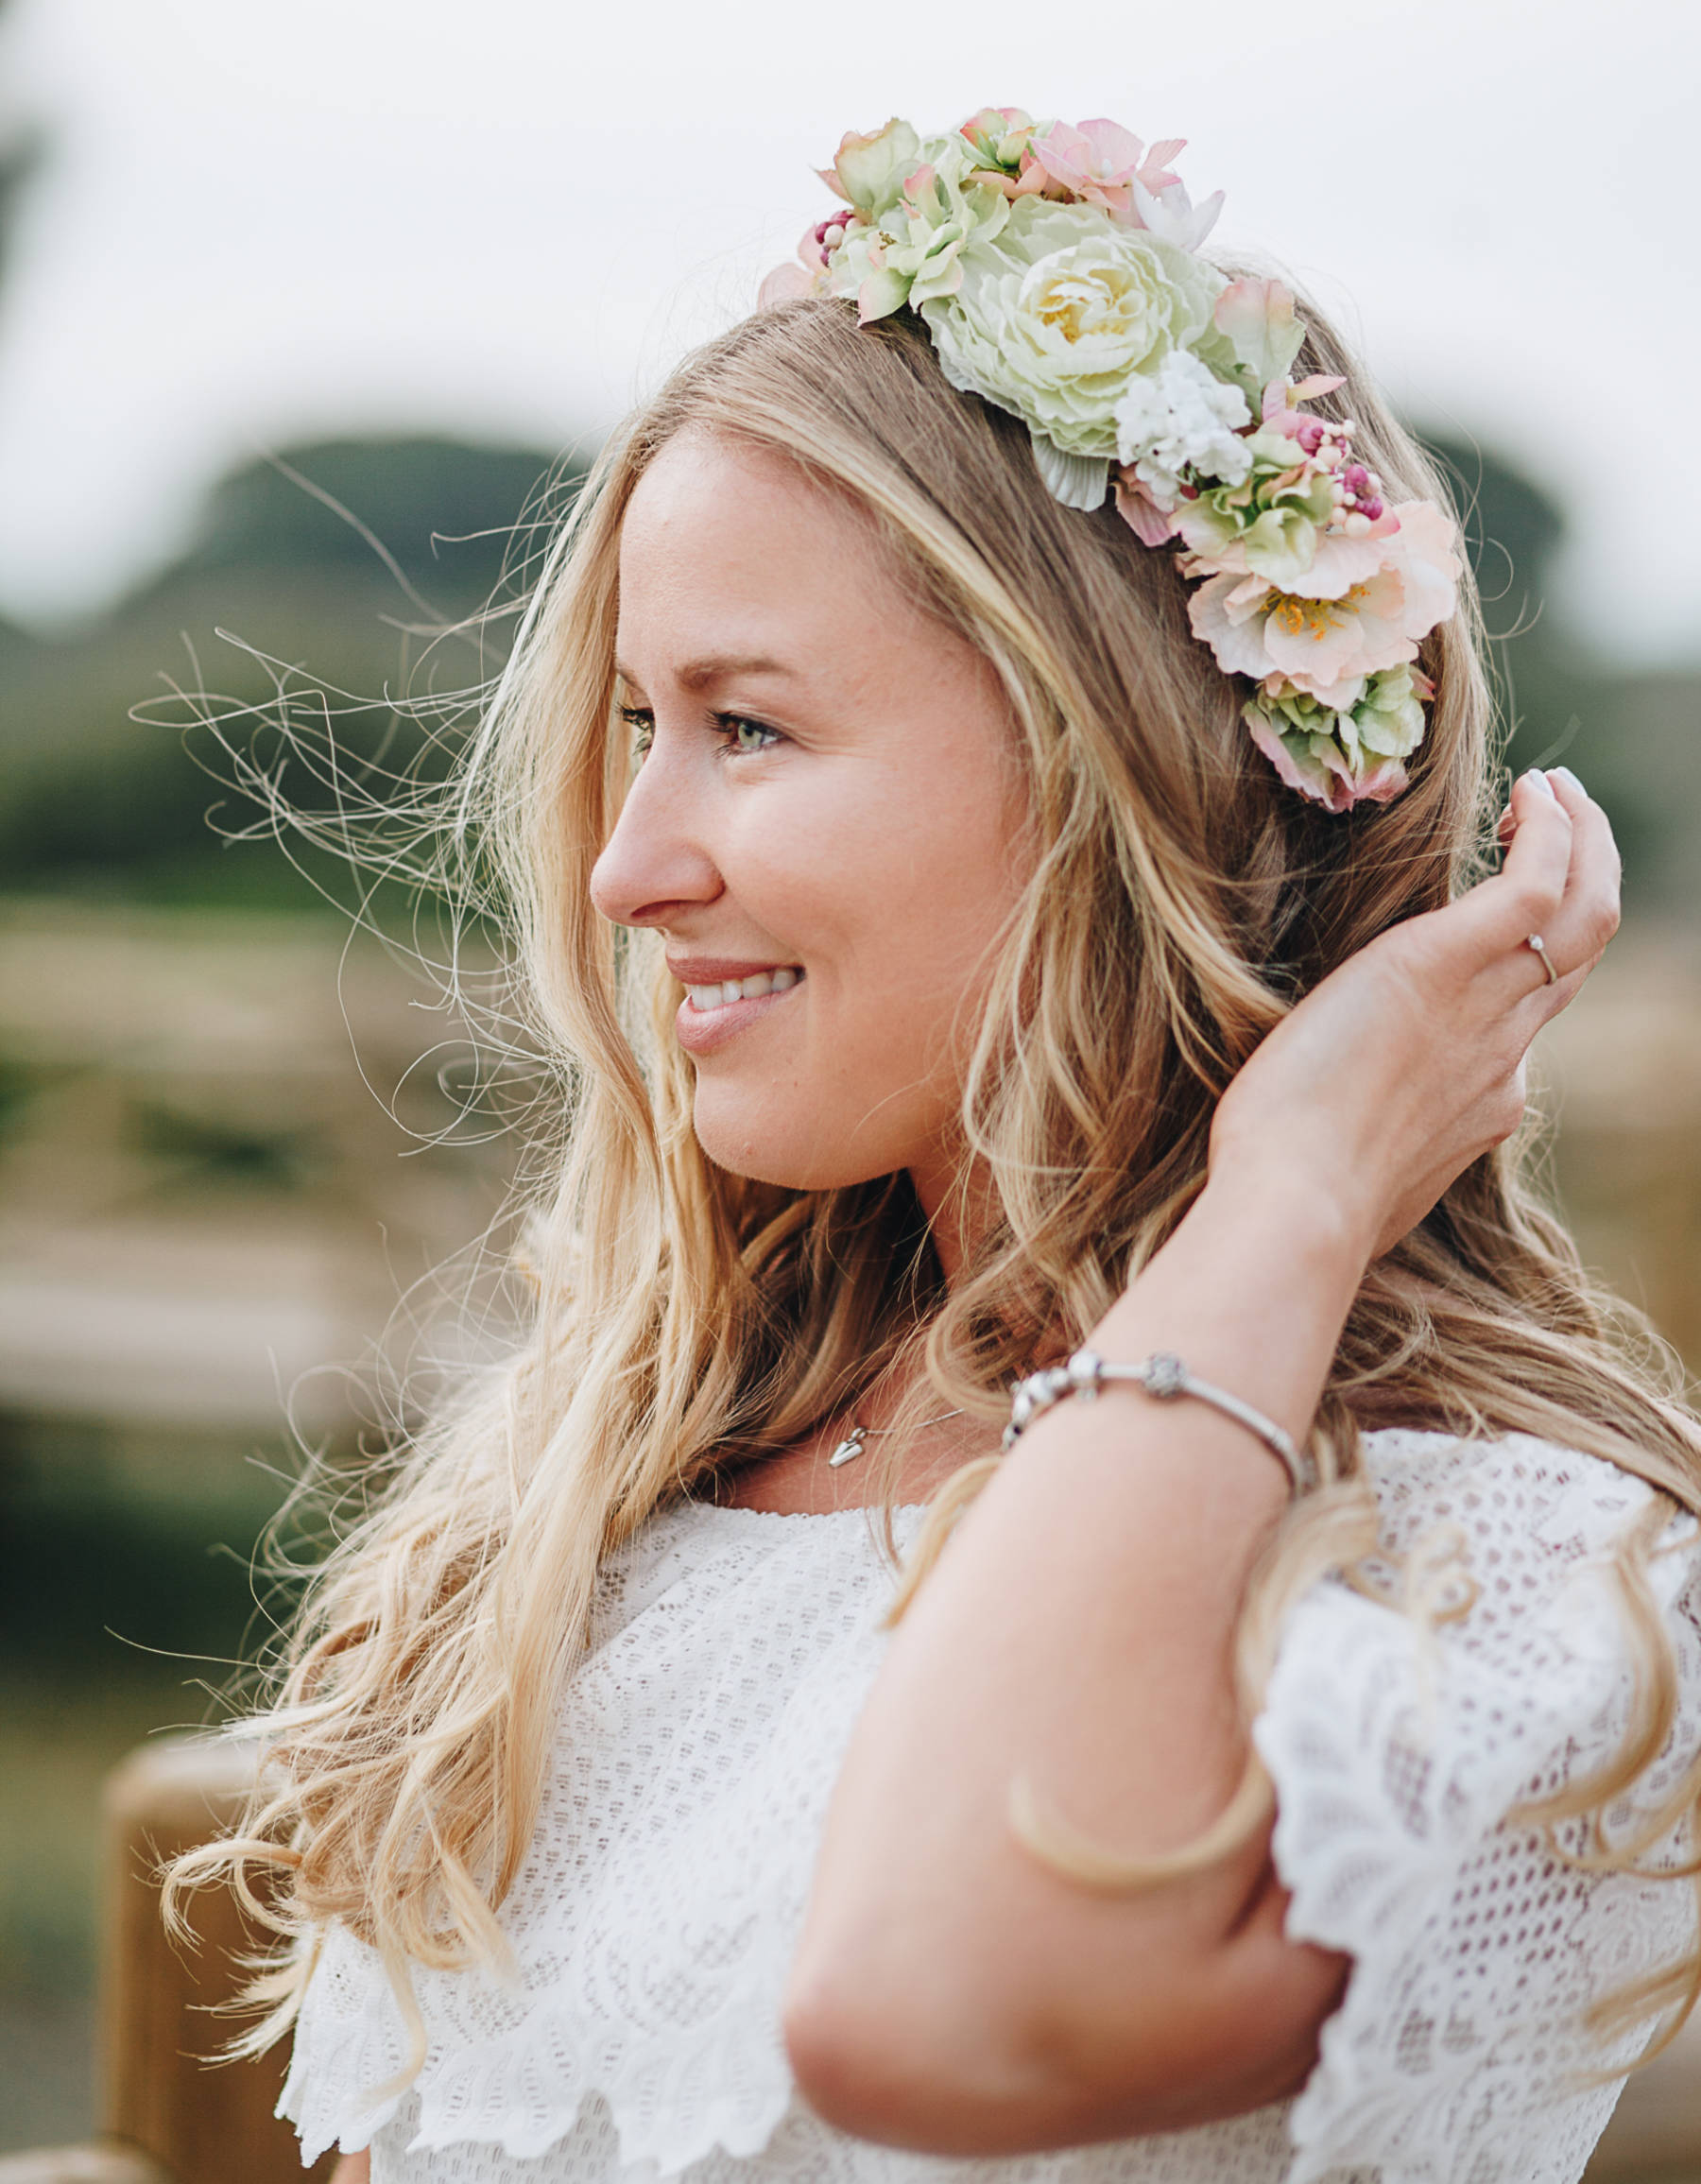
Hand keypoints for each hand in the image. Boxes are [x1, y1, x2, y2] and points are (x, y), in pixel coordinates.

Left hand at [1208, 768, 1620, 1260]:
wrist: (1297, 1207)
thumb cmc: (1289, 1201)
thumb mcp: (1347, 1174)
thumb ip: (1361, 1142)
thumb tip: (1321, 1138)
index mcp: (1482, 1103)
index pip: (1527, 1019)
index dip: (1528, 957)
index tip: (1500, 911)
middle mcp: (1504, 1052)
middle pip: (1580, 952)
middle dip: (1586, 878)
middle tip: (1563, 819)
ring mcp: (1486, 1007)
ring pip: (1584, 911)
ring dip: (1585, 839)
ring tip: (1556, 787)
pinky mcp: (1443, 962)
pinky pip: (1537, 882)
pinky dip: (1550, 830)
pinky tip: (1530, 789)